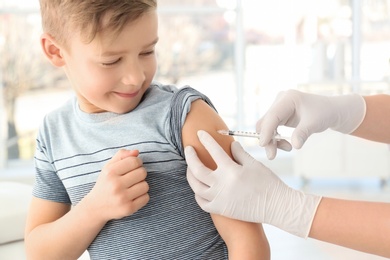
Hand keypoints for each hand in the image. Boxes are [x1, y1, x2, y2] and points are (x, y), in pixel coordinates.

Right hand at [87, 149, 149, 221]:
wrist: (95, 207)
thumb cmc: (105, 184)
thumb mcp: (108, 167)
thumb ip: (121, 155)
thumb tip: (136, 152)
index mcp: (110, 172)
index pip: (134, 161)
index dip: (137, 162)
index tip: (133, 167)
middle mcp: (116, 185)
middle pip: (142, 172)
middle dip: (140, 173)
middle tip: (132, 178)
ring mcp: (122, 198)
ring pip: (145, 185)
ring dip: (141, 185)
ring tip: (132, 187)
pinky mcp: (128, 209)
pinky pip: (146, 198)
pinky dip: (142, 196)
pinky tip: (133, 196)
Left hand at [185, 130, 321, 237]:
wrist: (276, 206)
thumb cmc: (268, 183)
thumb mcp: (254, 164)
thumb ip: (239, 153)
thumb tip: (231, 144)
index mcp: (231, 170)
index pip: (213, 151)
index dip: (205, 140)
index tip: (200, 133)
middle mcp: (222, 185)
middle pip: (197, 169)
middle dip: (190, 157)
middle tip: (188, 149)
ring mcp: (219, 199)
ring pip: (196, 187)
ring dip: (190, 175)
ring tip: (190, 167)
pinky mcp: (221, 209)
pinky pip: (202, 203)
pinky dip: (197, 194)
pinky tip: (198, 187)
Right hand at [256, 89, 365, 158]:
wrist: (331, 111)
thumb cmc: (324, 113)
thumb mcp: (314, 123)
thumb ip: (303, 133)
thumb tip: (295, 145)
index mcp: (288, 98)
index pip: (272, 115)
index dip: (266, 130)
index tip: (263, 144)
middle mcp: (280, 101)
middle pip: (266, 122)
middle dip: (267, 139)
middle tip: (272, 155)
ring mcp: (279, 108)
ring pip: (266, 127)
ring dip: (272, 141)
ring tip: (287, 148)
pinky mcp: (280, 116)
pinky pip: (272, 129)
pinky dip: (276, 139)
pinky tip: (287, 145)